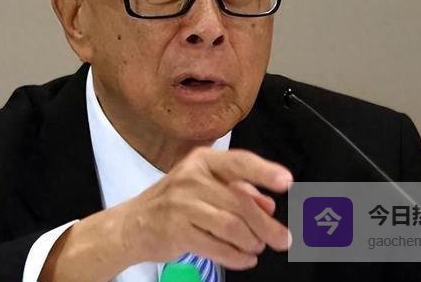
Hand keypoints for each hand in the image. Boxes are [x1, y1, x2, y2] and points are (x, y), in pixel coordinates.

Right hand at [116, 147, 292, 269]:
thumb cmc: (175, 203)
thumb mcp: (205, 187)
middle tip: (284, 239)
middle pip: (241, 202)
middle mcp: (192, 178)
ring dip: (251, 242)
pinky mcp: (176, 231)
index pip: (240, 163)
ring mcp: (182, 204)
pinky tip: (244, 258)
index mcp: (203, 161)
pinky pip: (217, 247)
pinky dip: (236, 256)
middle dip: (267, 225)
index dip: (265, 172)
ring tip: (256, 247)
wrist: (133, 224)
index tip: (287, 182)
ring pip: (232, 226)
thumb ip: (238, 191)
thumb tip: (269, 204)